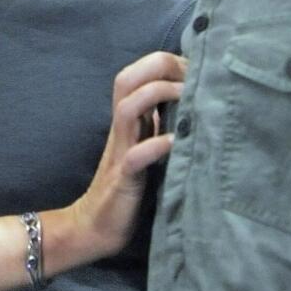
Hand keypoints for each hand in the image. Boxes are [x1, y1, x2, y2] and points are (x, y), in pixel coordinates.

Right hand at [56, 51, 186, 266]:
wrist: (94, 226)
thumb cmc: (128, 187)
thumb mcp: (145, 147)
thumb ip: (158, 124)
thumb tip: (192, 103)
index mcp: (129, 120)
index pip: (137, 73)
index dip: (166, 63)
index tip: (197, 69)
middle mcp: (122, 129)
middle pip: (126, 79)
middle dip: (159, 67)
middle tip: (192, 75)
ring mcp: (121, 151)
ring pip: (127, 108)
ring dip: (157, 95)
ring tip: (187, 97)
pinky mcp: (123, 179)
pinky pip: (136, 156)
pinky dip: (157, 145)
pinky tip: (177, 142)